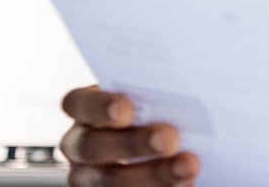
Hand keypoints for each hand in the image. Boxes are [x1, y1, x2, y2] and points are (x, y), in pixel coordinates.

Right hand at [59, 85, 200, 185]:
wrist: (165, 146)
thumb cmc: (157, 110)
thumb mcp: (152, 98)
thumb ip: (158, 96)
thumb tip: (188, 91)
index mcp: (85, 109)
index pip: (79, 103)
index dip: (99, 106)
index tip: (124, 109)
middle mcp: (80, 144)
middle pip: (93, 146)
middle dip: (132, 143)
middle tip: (169, 139)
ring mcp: (90, 176)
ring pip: (109, 181)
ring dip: (152, 175)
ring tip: (187, 167)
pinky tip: (187, 182)